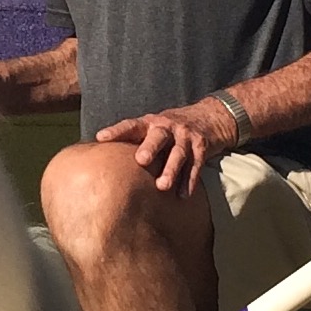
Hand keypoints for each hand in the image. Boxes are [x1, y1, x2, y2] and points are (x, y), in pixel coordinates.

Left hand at [94, 99, 238, 195]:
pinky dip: (190, 180)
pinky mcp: (201, 147)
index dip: (116, 131)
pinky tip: (183, 195)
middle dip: (150, 148)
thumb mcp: (153, 127)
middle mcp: (167, 127)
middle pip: (158, 137)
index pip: (131, 125)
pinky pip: (195, 165)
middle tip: (141, 160)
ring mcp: (186, 136)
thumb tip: (103, 160)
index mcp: (150, 122)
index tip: (101, 138)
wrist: (209, 116)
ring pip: (178, 154)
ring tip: (162, 186)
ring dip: (171, 170)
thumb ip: (134, 140)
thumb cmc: (170, 128)